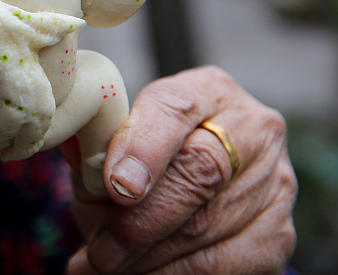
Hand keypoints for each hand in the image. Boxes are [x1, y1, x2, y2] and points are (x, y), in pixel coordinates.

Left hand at [64, 65, 296, 273]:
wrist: (195, 190)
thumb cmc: (145, 156)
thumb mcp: (117, 141)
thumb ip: (95, 143)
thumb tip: (68, 138)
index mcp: (206, 90)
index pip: (175, 109)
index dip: (143, 146)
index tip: (115, 185)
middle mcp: (251, 127)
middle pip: (198, 172)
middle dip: (140, 219)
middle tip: (100, 251)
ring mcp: (273, 180)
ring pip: (207, 226)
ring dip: (148, 257)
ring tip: (103, 266)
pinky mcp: (277, 233)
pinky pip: (224, 264)